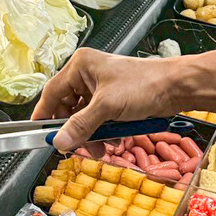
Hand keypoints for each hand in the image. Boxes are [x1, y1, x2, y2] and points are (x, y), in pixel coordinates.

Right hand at [31, 48, 182, 150]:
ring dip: (92, 135)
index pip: (52, 93)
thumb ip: (80, 126)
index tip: (38, 135)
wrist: (177, 87)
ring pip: (85, 117)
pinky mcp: (115, 99)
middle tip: (78, 148)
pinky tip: (116, 139)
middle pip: (68, 108)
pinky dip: (105, 132)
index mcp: (81, 66)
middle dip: (76, 131)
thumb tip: (58, 141)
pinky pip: (100, 119)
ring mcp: (102, 88)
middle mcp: (88, 74)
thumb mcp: (107, 107)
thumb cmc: (143, 86)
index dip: (44, 115)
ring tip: (104, 147)